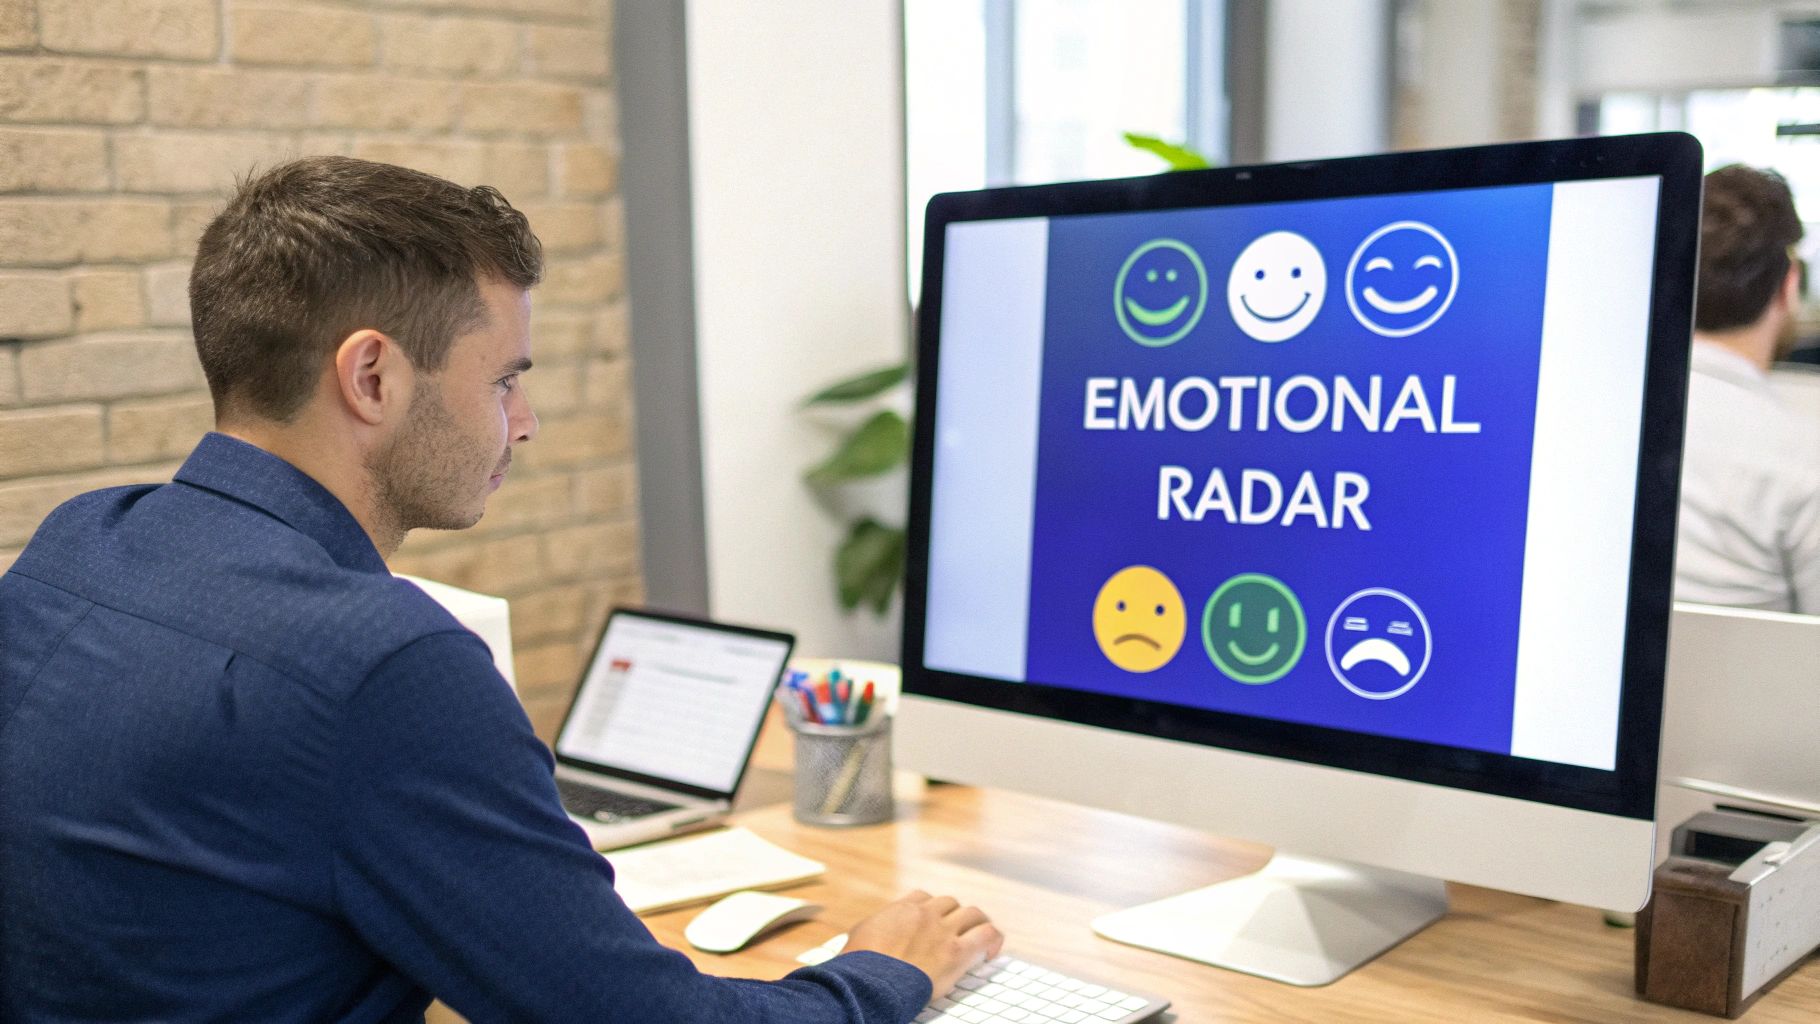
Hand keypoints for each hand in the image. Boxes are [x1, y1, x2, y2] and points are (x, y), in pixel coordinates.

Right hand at [844, 890, 1004, 998]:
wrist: (869, 982)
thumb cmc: (859, 964)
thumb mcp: (859, 934)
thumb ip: (873, 928)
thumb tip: (869, 934)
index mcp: (901, 908)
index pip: (923, 897)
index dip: (930, 909)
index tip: (931, 921)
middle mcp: (925, 914)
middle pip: (950, 903)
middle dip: (954, 916)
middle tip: (957, 932)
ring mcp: (942, 930)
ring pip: (972, 913)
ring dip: (977, 924)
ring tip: (980, 937)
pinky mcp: (956, 951)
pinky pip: (986, 934)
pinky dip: (993, 939)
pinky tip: (991, 952)